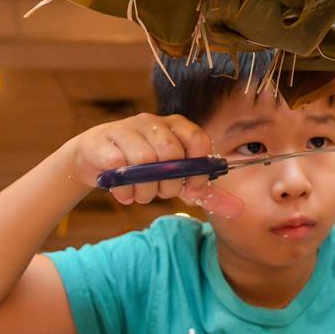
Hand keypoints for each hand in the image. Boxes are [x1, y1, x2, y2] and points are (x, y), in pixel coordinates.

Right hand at [63, 113, 243, 217]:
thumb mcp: (176, 177)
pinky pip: (119, 168)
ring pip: (144, 162)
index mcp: (177, 126)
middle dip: (168, 184)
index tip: (191, 189)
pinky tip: (123, 193)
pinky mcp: (103, 142)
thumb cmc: (144, 167)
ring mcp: (126, 129)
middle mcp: (153, 122)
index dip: (198, 170)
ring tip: (140, 194)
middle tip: (160, 193)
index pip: (199, 140)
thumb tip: (239, 210)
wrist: (95, 156)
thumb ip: (205, 192)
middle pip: (171, 153)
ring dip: (144, 190)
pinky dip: (123, 190)